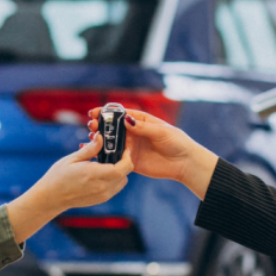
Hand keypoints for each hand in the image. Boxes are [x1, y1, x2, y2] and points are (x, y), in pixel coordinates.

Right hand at [6, 135, 132, 242]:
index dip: (127, 158)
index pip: (122, 168)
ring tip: (106, 164)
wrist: (51, 197)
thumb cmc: (58, 177)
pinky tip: (101, 173)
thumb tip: (101, 137)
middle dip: (123, 163)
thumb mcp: (72, 159)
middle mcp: (101, 187)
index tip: (123, 149)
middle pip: (125, 174)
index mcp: (94, 175)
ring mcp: (102, 195)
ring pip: (122, 181)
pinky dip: (114, 179)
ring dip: (119, 172)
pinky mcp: (101, 199)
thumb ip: (90, 149)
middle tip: (114, 153)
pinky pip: (115, 188)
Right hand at [88, 108, 216, 197]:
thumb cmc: (177, 143)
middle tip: (91, 126)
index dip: (108, 113)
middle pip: (114, 128)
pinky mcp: (132, 161)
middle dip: (101, 126)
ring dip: (100, 140)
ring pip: (112, 142)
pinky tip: (95, 154)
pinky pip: (117, 158)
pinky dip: (105, 155)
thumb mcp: (161, 132)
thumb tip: (126, 120)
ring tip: (91, 139)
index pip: (122, 115)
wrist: (184, 164)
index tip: (95, 112)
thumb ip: (143, 127)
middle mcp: (135, 134)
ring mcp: (132, 148)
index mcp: (142, 122)